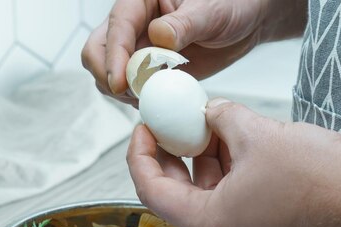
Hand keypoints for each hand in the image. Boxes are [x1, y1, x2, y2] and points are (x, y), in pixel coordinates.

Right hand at [81, 0, 306, 104]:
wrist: (244, 22)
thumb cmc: (231, 5)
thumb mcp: (212, 11)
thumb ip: (185, 23)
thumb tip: (158, 36)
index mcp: (142, 0)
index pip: (117, 26)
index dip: (114, 56)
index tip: (120, 83)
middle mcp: (133, 23)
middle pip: (97, 50)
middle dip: (106, 74)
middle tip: (132, 94)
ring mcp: (137, 47)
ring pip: (108, 72)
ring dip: (122, 91)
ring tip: (152, 98)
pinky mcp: (147, 69)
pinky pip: (129, 88)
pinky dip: (136, 100)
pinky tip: (158, 102)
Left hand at [126, 99, 340, 226]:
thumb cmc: (321, 182)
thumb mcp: (258, 135)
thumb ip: (224, 119)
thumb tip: (213, 112)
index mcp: (211, 224)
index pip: (153, 192)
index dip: (140, 157)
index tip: (143, 130)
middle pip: (180, 195)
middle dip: (175, 155)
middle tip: (173, 124)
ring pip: (210, 195)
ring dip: (206, 160)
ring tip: (209, 124)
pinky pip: (234, 199)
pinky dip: (229, 172)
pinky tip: (237, 142)